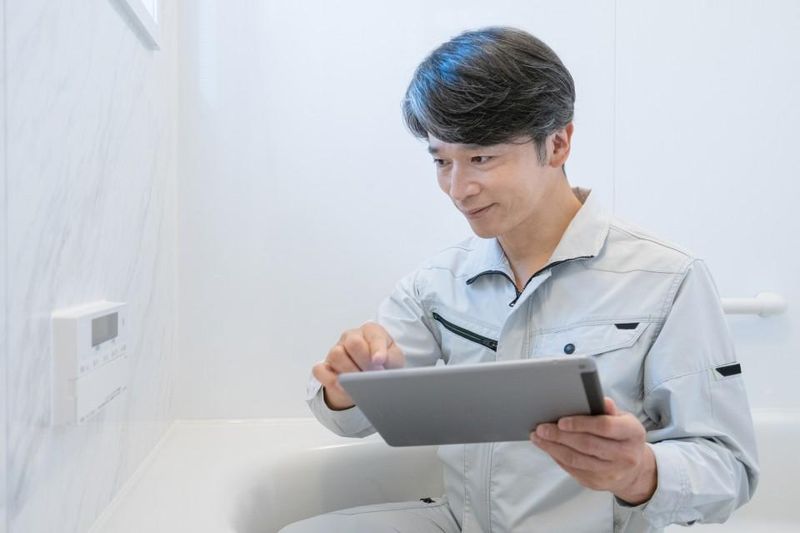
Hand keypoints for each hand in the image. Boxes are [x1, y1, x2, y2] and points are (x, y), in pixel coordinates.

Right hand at [312, 322, 404, 409]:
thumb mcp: (394, 359)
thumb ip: (392, 358)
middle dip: (364, 361)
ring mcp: (336, 350)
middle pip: (353, 343)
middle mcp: (351, 337)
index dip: (377, 349)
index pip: (373, 335)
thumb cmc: (384, 363)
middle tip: (372, 376)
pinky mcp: (324, 366)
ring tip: (361, 384)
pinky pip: (320, 370)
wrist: (370, 377)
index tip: (379, 361)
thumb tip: (381, 361)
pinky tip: (344, 388)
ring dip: (349, 372)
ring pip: (336, 355)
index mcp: (370, 331)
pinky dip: (330, 380)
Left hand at [530, 397, 657, 504]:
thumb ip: (608, 410)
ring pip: (577, 460)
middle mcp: (626, 455)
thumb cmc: (622, 436)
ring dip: (553, 447)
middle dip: (560, 435)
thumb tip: (600, 400)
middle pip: (587, 445)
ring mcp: (612, 472)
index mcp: (632, 433)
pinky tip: (548, 447)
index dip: (581, 423)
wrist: (634, 469)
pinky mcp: (598, 483)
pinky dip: (557, 457)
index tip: (561, 421)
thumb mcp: (622, 419)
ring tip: (538, 437)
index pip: (605, 426)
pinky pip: (573, 470)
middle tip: (542, 428)